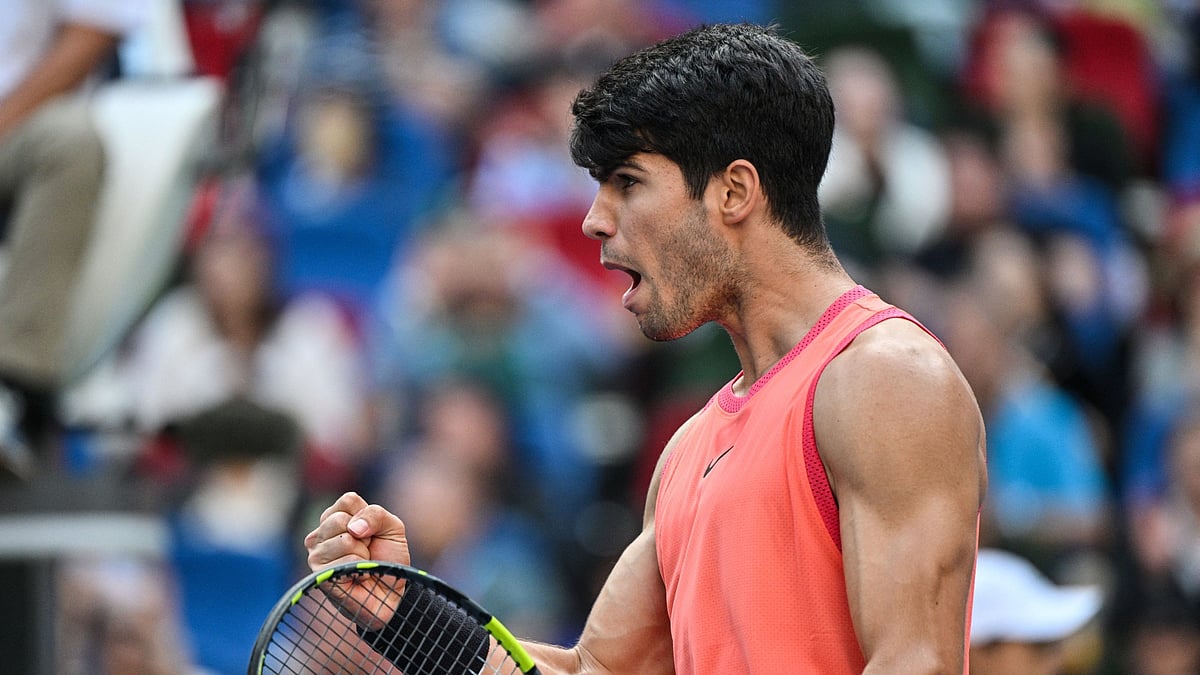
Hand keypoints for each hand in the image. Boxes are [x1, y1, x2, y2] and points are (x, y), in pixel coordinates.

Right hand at [304, 492, 412, 629]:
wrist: (391, 592)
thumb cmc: (388, 559)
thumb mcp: (392, 528)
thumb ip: (376, 514)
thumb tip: (353, 527)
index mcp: (335, 518)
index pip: (348, 500)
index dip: (367, 516)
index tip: (371, 533)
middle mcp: (320, 535)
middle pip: (340, 518)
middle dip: (365, 535)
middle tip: (367, 551)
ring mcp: (317, 555)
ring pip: (344, 540)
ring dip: (362, 553)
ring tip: (362, 564)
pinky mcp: (320, 574)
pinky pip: (346, 560)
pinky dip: (361, 568)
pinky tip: (358, 576)